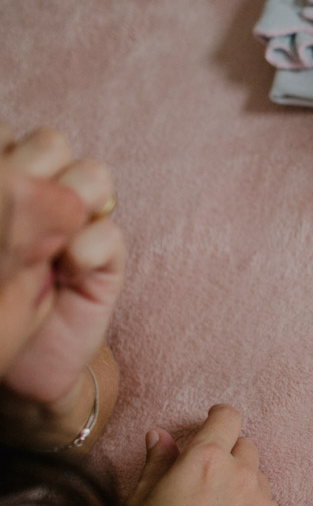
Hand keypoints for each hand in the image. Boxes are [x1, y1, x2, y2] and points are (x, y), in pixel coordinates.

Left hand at [0, 124, 123, 408]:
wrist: (16, 370)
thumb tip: (7, 176)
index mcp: (7, 186)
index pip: (7, 135)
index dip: (2, 152)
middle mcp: (42, 196)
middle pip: (52, 143)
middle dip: (34, 169)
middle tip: (14, 214)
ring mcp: (78, 225)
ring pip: (91, 175)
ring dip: (68, 199)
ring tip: (42, 243)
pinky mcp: (107, 263)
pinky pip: (108, 234)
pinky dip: (88, 247)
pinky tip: (65, 271)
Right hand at [92, 405, 282, 505]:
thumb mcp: (140, 499)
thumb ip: (159, 461)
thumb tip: (161, 435)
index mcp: (207, 460)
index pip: (228, 418)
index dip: (219, 418)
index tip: (214, 422)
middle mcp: (242, 476)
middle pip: (246, 447)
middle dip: (228, 455)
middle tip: (206, 479)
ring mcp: (262, 505)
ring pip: (258, 478)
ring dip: (241, 484)